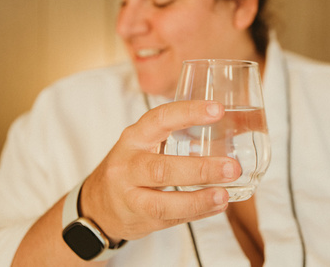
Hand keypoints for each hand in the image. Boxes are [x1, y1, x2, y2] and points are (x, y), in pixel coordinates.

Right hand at [78, 100, 240, 241]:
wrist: (97, 204)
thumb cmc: (131, 166)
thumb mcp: (144, 143)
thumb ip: (175, 134)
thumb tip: (228, 124)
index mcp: (134, 138)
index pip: (159, 119)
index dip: (188, 113)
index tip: (217, 110)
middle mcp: (128, 166)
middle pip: (162, 169)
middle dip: (200, 169)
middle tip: (231, 167)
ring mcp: (130, 196)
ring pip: (163, 202)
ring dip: (198, 199)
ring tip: (224, 195)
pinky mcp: (139, 219)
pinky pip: (170, 218)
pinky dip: (197, 212)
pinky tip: (218, 205)